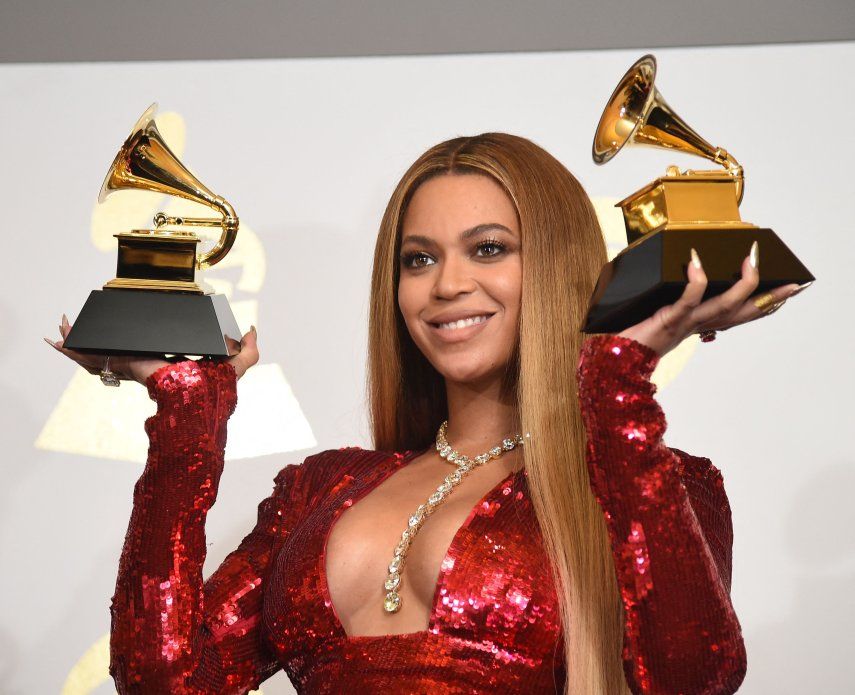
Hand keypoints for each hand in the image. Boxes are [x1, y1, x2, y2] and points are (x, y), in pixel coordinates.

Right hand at [45, 315, 259, 385]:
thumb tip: (251, 329)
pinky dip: (73, 350)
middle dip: (96, 340)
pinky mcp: (124, 364)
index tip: (122, 325)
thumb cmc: (214, 392)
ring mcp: (132, 365)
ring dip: (78, 341)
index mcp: (168, 361)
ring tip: (62, 327)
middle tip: (78, 325)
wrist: (196, 401)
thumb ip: (248, 348)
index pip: (146, 348)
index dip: (133, 337)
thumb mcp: (237, 365)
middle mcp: (147, 363)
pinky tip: (58, 340)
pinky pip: (93, 359)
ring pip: (99, 354)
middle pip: (117, 350)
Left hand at [617, 242, 809, 356]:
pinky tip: (697, 264)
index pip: (737, 314)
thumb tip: (684, 269)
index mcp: (697, 324)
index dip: (763, 304)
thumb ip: (671, 297)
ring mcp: (684, 323)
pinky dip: (694, 283)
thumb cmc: (632, 334)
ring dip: (742, 285)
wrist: (612, 360)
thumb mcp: (657, 312)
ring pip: (723, 307)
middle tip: (794, 283)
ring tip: (753, 261)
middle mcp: (696, 325)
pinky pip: (686, 301)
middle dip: (770, 299)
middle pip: (742, 312)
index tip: (787, 292)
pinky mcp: (667, 320)